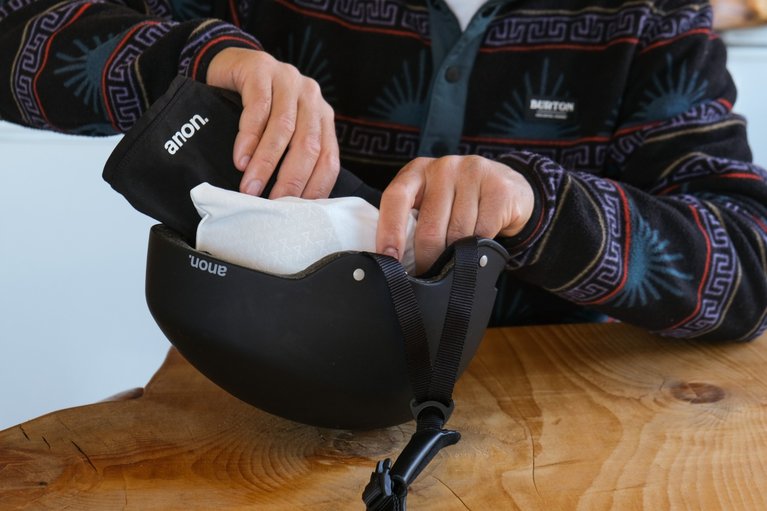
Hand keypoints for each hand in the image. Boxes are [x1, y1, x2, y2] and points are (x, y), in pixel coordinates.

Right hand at [206, 47, 339, 197]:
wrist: (229, 64)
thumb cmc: (255, 107)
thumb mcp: (280, 131)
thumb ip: (290, 157)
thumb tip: (287, 205)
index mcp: (322, 118)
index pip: (329, 159)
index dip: (315, 188)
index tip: (298, 213)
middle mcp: (311, 98)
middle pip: (308, 146)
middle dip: (291, 180)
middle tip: (273, 204)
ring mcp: (289, 80)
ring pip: (283, 129)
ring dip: (266, 163)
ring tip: (250, 187)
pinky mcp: (262, 69)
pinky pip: (258, 108)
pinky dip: (249, 138)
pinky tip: (240, 158)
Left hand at [376, 155, 534, 272]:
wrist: (511, 189)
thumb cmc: (461, 202)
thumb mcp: (432, 202)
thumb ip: (413, 220)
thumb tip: (394, 261)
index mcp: (418, 170)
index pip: (395, 198)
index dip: (389, 230)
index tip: (389, 259)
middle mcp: (443, 167)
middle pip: (429, 228)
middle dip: (427, 259)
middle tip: (428, 276)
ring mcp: (473, 173)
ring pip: (457, 235)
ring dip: (456, 256)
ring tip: (458, 259)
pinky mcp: (498, 189)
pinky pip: (482, 233)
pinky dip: (479, 248)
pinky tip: (480, 246)